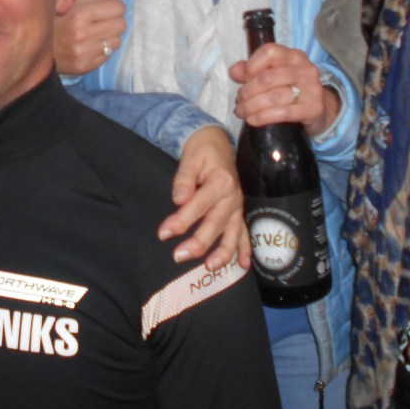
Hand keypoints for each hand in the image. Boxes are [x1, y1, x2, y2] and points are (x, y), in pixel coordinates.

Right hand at [53, 0, 126, 75]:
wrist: (37, 48)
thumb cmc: (56, 21)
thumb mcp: (74, 3)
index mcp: (79, 15)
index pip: (117, 7)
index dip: (115, 6)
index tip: (107, 7)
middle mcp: (82, 35)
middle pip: (121, 24)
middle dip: (115, 20)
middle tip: (103, 20)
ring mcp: (84, 53)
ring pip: (117, 41)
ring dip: (110, 36)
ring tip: (95, 33)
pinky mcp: (86, 66)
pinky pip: (109, 55)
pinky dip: (103, 49)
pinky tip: (91, 45)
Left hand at [157, 126, 249, 269]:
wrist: (218, 141)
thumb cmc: (203, 150)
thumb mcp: (190, 157)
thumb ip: (184, 179)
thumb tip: (179, 199)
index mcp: (221, 182)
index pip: (198, 206)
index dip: (181, 221)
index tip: (164, 233)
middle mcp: (233, 197)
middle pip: (215, 224)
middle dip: (198, 243)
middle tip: (178, 256)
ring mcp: (238, 206)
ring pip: (232, 233)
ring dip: (223, 252)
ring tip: (211, 266)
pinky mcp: (238, 212)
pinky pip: (244, 232)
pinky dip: (245, 249)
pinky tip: (243, 265)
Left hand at [229, 43, 338, 137]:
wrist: (317, 109)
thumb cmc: (290, 88)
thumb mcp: (272, 75)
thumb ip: (250, 71)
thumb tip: (234, 71)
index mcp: (293, 56)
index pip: (270, 52)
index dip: (251, 65)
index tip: (242, 79)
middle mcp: (305, 69)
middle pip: (268, 77)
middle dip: (247, 91)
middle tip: (239, 101)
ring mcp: (312, 89)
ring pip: (274, 97)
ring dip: (252, 106)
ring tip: (242, 112)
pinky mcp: (313, 108)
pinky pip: (284, 113)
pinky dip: (263, 117)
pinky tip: (252, 120)